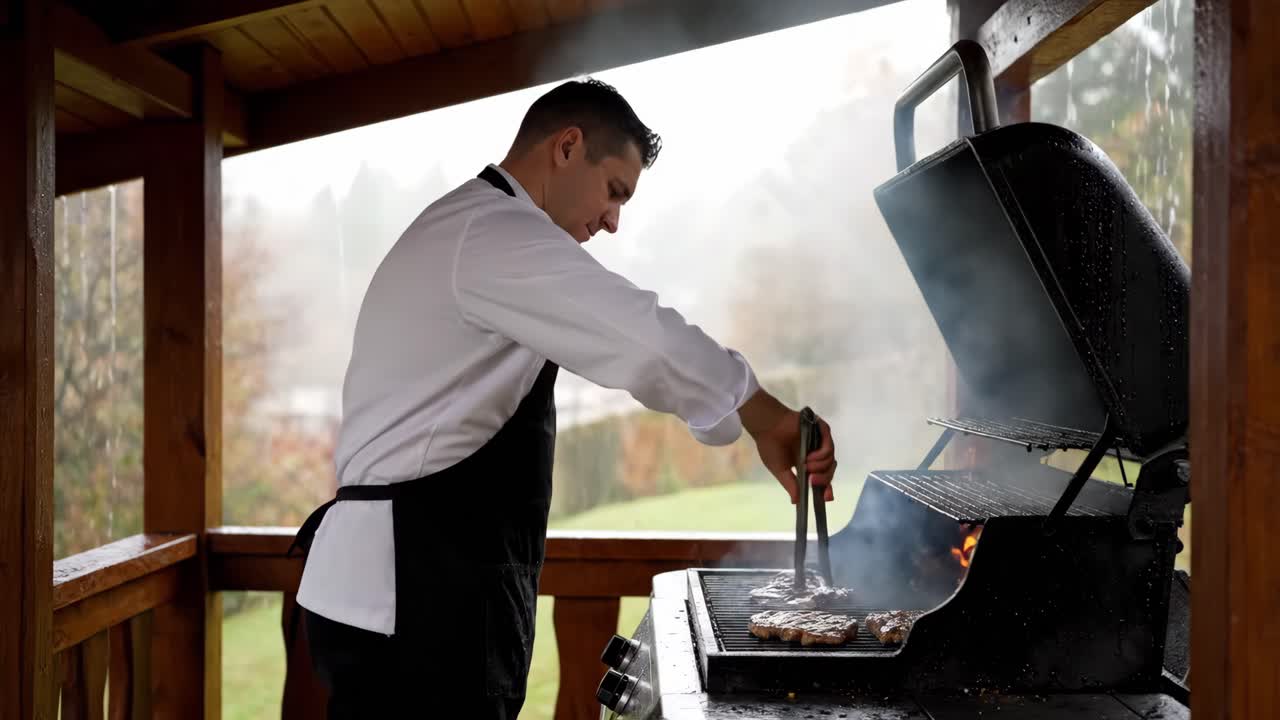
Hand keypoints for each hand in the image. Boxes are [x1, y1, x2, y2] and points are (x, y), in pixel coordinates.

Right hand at [739, 388, 836, 503]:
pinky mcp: (821, 431)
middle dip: (823, 480)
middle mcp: (815, 453)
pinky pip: (829, 447)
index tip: (826, 499)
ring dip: (820, 466)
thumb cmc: (770, 446)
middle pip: (829, 471)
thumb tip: (796, 502)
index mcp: (806, 464)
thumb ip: (791, 485)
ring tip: (806, 465)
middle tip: (812, 480)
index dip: (826, 489)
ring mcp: (819, 442)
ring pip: (831, 460)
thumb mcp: (780, 471)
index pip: (822, 478)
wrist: (767, 427)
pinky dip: (822, 455)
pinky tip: (811, 457)